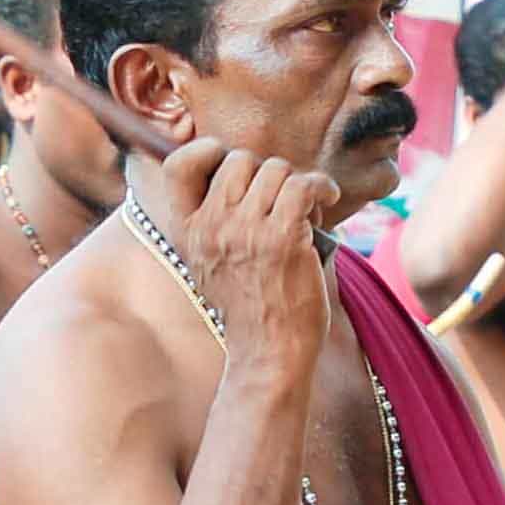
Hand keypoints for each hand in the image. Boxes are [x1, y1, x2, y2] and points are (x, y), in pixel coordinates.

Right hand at [145, 139, 336, 385]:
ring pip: (276, 170)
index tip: (226, 159)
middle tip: (282, 199)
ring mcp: (246, 231)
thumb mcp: (210, 265)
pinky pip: (304, 185)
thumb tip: (249, 173)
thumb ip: (215, 223)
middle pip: (239, 160)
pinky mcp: (283, 237)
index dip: (203, 151)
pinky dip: (322, 187)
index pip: (176, 167)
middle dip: (266, 172)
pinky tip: (327, 199)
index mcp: (188, 232)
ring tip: (307, 209)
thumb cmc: (250, 310)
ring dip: (297, 184)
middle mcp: (212, 227)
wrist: (268, 353)